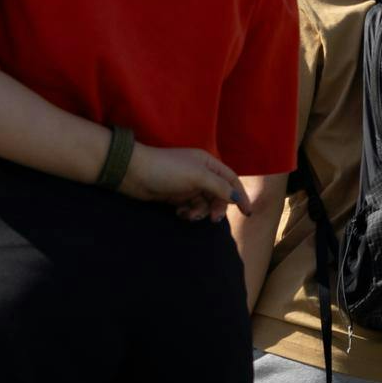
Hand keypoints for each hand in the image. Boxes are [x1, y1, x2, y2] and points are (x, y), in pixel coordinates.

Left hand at [119, 140, 245, 223]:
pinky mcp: (176, 195)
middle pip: (219, 194)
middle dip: (217, 207)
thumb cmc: (167, 170)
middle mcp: (200, 173)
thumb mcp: (197, 177)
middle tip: (212, 219)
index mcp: (208, 163)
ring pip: (204, 203)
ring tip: (188, 215)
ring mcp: (187, 185)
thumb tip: (237, 198)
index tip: (248, 213)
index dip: (240, 195)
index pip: (231, 180)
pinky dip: (188, 212)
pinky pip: (190, 207)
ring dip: (200, 211)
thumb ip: (219, 187)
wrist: (133, 173)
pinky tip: (179, 213)